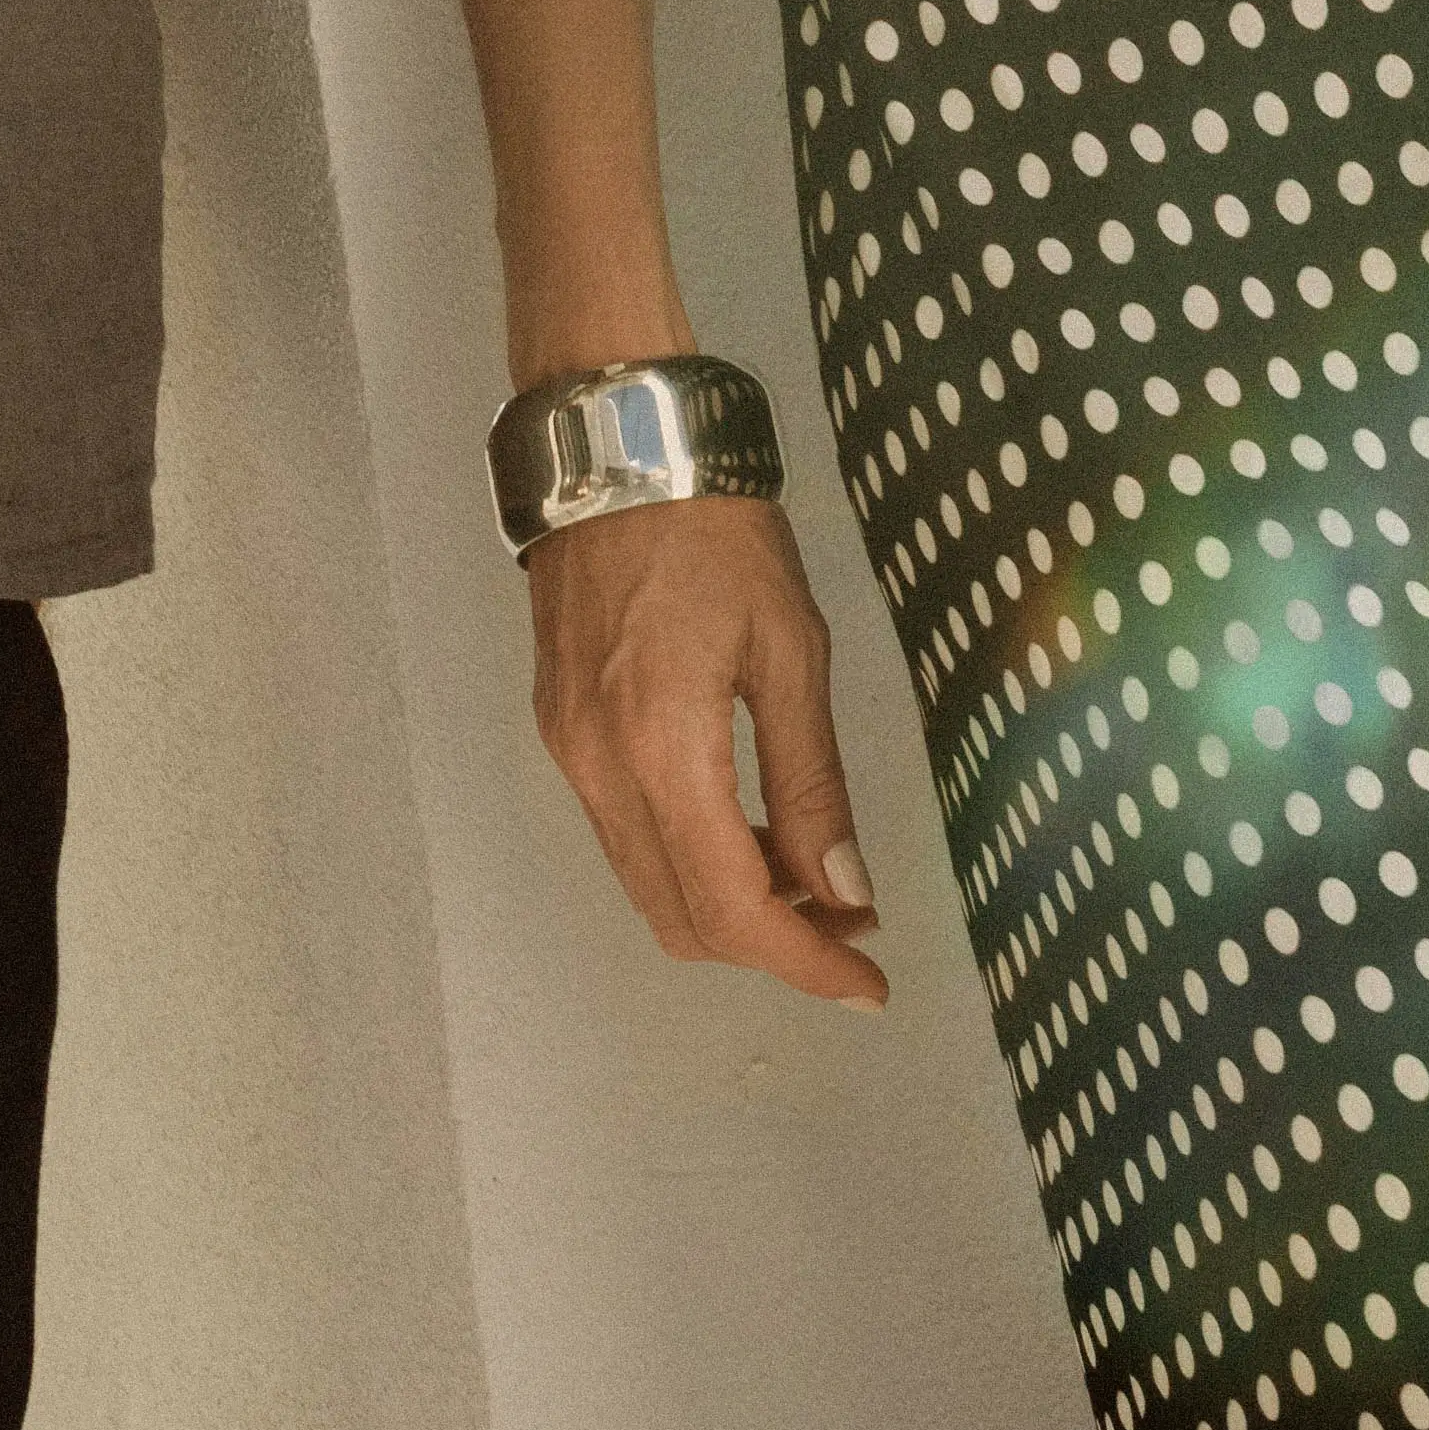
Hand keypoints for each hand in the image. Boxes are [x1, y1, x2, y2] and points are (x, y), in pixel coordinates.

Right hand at [525, 496, 889, 1009]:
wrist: (612, 445)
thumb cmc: (712, 527)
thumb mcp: (791, 645)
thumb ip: (812, 780)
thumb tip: (844, 891)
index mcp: (663, 750)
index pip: (735, 910)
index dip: (807, 964)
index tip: (869, 984)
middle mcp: (601, 771)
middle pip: (684, 920)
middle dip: (773, 944)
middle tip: (850, 921)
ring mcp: (570, 754)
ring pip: (648, 887)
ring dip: (729, 906)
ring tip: (808, 873)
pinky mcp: (559, 730)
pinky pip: (624, 837)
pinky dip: (687, 859)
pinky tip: (743, 825)